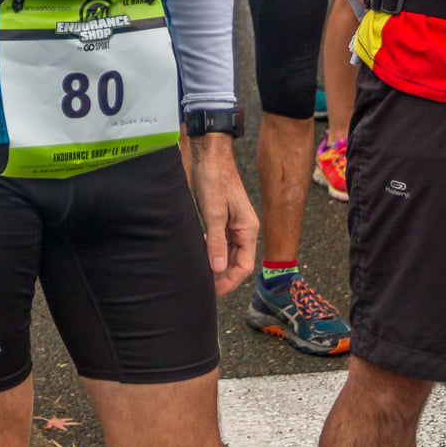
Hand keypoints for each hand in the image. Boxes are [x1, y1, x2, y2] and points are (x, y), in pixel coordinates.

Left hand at [190, 134, 258, 295]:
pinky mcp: (222, 219)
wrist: (209, 155)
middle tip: (202, 286)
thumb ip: (216, 242)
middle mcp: (243, 230)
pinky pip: (219, 242)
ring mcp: (233, 225)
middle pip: (236, 263)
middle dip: (221, 276)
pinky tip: (198, 252)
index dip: (229, 282)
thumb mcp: (213, 212)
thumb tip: (217, 269)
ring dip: (214, 264)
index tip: (212, 291)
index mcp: (248, 229)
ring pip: (226, 254)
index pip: (244, 266)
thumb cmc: (215, 179)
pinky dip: (210, 251)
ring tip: (198, 272)